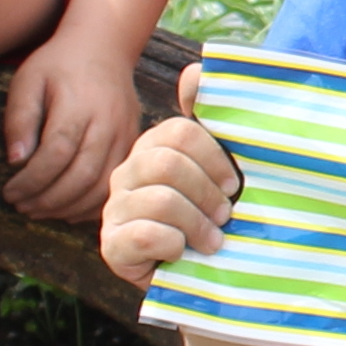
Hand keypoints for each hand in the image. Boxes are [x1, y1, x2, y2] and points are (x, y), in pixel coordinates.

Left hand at [0, 23, 148, 223]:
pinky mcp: (133, 146)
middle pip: (82, 176)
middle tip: (21, 206)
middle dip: (47, 199)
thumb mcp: (28, 80)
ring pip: (101, 186)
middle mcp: (109, 123)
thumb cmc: (58, 65)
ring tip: (38, 210)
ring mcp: (126, 136)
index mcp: (80, 105)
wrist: (105, 47)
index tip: (8, 190)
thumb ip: (20, 118)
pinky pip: (115, 186)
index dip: (31, 180)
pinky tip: (66, 209)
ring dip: (67, 207)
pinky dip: (90, 206)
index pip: (57, 154)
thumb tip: (16, 161)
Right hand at [96, 81, 242, 283]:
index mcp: (153, 147)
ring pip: (161, 200)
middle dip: (206, 192)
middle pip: (167, 163)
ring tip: (213, 241)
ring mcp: (115, 209)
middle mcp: (126, 173)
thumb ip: (211, 120)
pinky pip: (144, 234)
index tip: (234, 182)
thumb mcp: (221, 169)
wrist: (205, 275)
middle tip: (226, 214)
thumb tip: (195, 70)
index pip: (179, 132)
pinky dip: (175, 245)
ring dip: (198, 224)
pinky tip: (182, 253)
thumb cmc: (214, 216)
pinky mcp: (112, 247)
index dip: (213, 157)